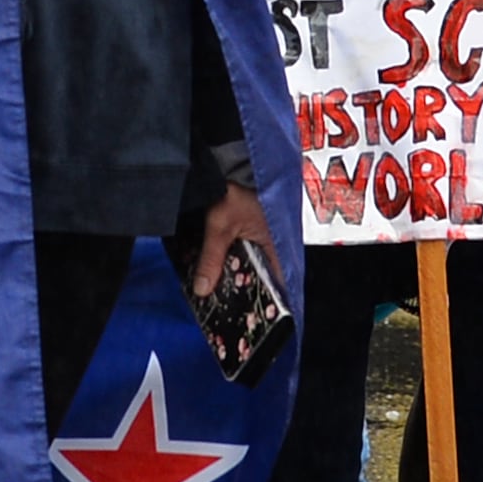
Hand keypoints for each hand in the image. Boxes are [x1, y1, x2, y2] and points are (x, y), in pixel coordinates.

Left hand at [185, 182, 270, 308]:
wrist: (232, 161)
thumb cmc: (235, 188)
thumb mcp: (220, 225)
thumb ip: (211, 258)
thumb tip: (203, 290)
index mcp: (276, 244)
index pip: (279, 283)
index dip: (268, 303)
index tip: (253, 320)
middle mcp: (272, 244)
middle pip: (261, 278)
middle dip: (244, 294)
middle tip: (228, 313)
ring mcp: (260, 239)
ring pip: (249, 267)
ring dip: (235, 279)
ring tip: (218, 298)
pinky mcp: (248, 233)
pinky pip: (240, 255)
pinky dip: (229, 264)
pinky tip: (214, 274)